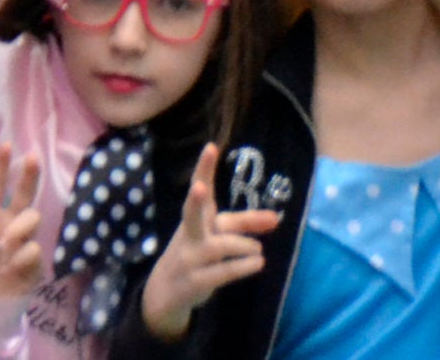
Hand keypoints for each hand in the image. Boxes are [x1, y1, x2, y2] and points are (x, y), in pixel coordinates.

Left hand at [0, 144, 45, 298]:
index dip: (0, 167)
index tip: (7, 145)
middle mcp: (7, 223)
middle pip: (23, 193)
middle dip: (28, 174)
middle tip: (32, 158)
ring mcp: (22, 241)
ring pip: (32, 217)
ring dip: (18, 227)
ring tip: (4, 244)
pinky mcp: (34, 261)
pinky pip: (33, 248)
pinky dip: (20, 256)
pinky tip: (9, 266)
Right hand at [139, 144, 280, 338]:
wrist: (164, 293)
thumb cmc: (196, 254)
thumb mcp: (215, 234)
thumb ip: (245, 224)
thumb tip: (275, 218)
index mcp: (194, 217)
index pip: (198, 188)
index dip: (204, 168)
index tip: (211, 146)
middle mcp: (189, 234)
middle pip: (191, 214)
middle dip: (195, 200)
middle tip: (200, 188)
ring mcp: (189, 258)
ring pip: (218, 245)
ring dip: (244, 245)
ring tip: (258, 251)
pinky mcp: (195, 281)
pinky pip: (222, 271)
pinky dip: (243, 266)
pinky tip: (258, 263)